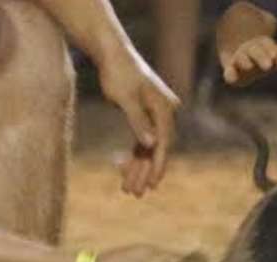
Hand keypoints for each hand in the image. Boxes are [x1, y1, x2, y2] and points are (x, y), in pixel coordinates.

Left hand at [99, 55, 180, 196]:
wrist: (112, 53)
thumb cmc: (118, 73)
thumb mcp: (125, 98)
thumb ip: (139, 121)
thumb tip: (151, 145)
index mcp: (164, 108)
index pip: (164, 143)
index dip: (158, 166)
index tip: (152, 185)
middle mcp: (164, 112)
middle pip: (156, 148)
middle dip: (145, 172)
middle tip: (135, 193)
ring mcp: (155, 114)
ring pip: (148, 147)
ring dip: (139, 168)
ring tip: (128, 189)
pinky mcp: (145, 114)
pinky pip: (142, 140)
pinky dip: (134, 156)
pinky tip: (126, 171)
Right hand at [220, 36, 276, 86]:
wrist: (242, 57)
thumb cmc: (264, 57)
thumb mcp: (275, 55)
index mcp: (262, 45)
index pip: (267, 46)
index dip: (271, 51)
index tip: (276, 57)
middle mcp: (250, 51)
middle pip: (256, 52)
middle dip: (261, 57)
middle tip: (270, 65)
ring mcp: (240, 60)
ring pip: (242, 59)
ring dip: (245, 62)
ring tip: (249, 66)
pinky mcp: (231, 70)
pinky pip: (229, 71)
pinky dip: (230, 75)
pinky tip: (231, 80)